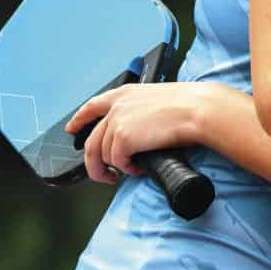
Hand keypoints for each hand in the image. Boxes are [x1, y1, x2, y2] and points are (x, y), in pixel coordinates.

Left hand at [65, 83, 219, 183]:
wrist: (197, 109)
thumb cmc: (188, 105)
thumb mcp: (157, 100)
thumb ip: (140, 113)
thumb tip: (138, 135)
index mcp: (125, 94)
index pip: (92, 106)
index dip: (79, 119)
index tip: (72, 128)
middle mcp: (117, 107)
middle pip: (91, 141)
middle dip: (94, 163)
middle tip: (104, 175)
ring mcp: (117, 122)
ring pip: (103, 155)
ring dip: (117, 168)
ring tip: (132, 170)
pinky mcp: (122, 139)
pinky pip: (117, 162)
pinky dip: (127, 170)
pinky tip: (139, 168)